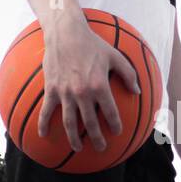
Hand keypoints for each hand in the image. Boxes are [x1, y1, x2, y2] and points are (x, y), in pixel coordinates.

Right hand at [37, 12, 140, 150]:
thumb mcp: (115, 56)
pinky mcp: (51, 89)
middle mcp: (83, 93)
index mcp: (100, 86)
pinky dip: (43, 124)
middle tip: (101, 148)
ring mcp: (65, 93)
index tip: (118, 132)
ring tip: (78, 148)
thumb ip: (128, 74)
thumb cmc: (92, 43)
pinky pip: (46, 111)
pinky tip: (43, 135)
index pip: (110, 112)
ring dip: (74, 138)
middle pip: (90, 123)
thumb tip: (137, 91)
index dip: (115, 124)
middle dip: (97, 138)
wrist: (65, 33)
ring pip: (70, 122)